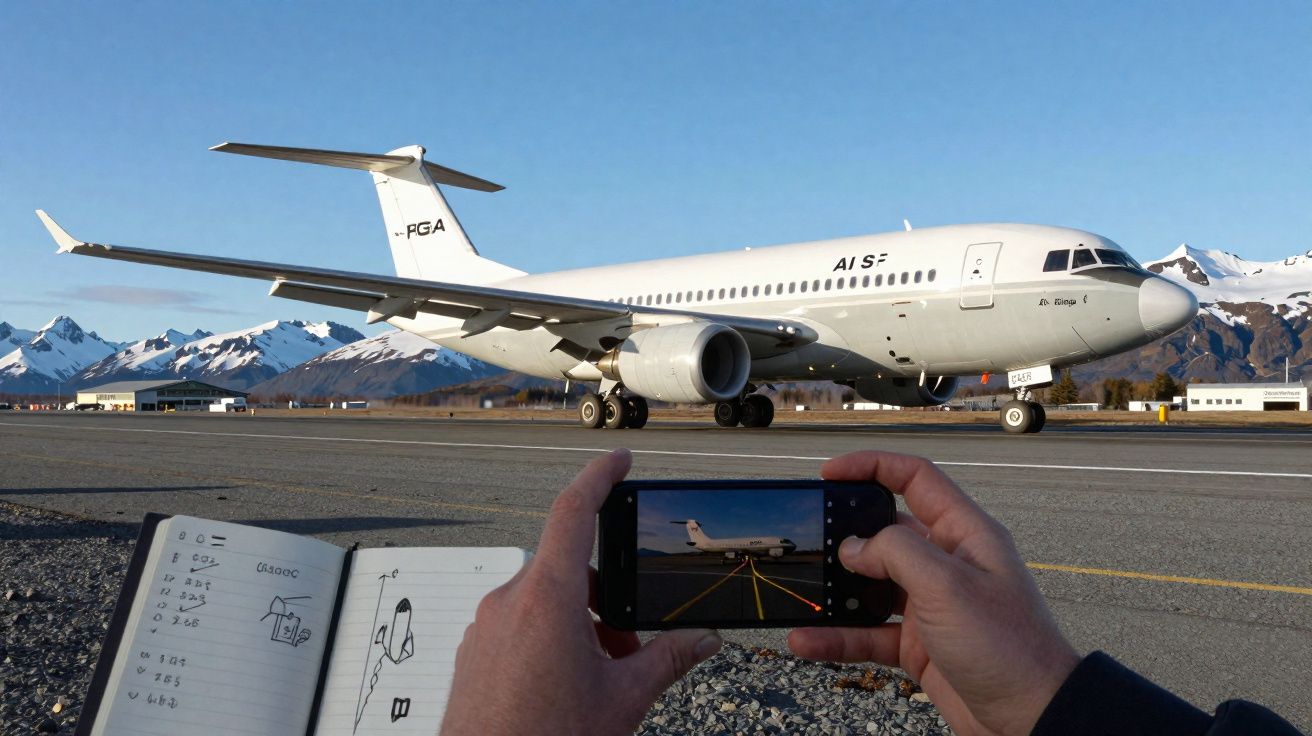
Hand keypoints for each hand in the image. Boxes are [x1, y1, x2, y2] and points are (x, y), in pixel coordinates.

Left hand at [441, 448, 722, 734]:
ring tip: (599, 675)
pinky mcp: (474, 651)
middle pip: (568, 569)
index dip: (599, 476)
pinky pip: (518, 625)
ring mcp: (485, 626)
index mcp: (547, 599)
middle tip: (628, 644)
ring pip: (543, 600)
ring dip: (579, 624)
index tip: (619, 459)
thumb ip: (667, 660)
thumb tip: (704, 640)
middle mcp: (509, 602)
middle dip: (606, 597)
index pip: (573, 512)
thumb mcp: (623, 700)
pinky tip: (564, 686)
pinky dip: (549, 640)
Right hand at [788, 452, 1078, 735]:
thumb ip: (896, 554)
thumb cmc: (1009, 647)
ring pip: (870, 586)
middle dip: (845, 534)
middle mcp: (946, 563)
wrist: (1032, 720)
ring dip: (835, 592)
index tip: (829, 472)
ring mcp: (930, 604)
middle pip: (885, 533)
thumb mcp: (949, 586)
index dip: (872, 467)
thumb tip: (854, 547)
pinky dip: (837, 636)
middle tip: (810, 537)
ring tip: (803, 596)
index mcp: (964, 534)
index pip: (915, 479)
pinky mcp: (918, 644)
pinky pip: (867, 632)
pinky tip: (807, 640)